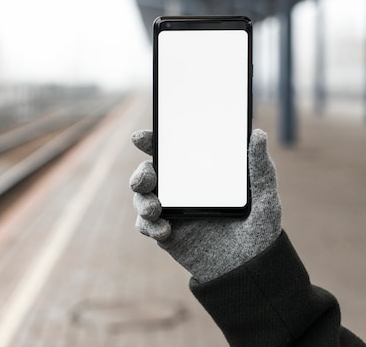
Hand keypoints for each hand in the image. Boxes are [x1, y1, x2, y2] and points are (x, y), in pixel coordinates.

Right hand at [129, 129, 281, 282]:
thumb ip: (260, 168)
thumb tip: (258, 134)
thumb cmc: (259, 231)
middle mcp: (181, 189)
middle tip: (145, 180)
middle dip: (141, 174)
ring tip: (155, 209)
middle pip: (149, 173)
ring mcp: (171, 211)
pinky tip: (165, 230)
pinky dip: (149, 225)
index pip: (171, 152)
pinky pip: (146, 225)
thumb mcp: (264, 198)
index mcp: (198, 174)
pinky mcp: (166, 233)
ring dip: (142, 200)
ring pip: (142, 197)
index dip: (152, 141)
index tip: (141, 138)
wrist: (249, 272)